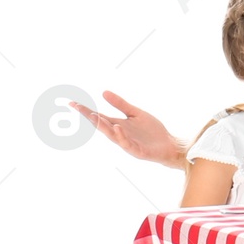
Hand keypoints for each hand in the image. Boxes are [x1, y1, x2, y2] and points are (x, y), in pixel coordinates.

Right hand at [70, 91, 186, 169]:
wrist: (170, 145)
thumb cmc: (153, 131)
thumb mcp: (136, 113)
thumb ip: (121, 104)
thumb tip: (104, 92)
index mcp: (118, 125)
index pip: (99, 117)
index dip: (86, 111)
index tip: (72, 102)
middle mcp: (119, 134)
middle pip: (101, 125)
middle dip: (89, 116)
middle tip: (77, 107)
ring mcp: (127, 143)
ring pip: (111, 135)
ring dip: (102, 125)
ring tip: (93, 115)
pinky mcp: (137, 151)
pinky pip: (127, 143)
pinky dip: (121, 135)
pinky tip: (117, 127)